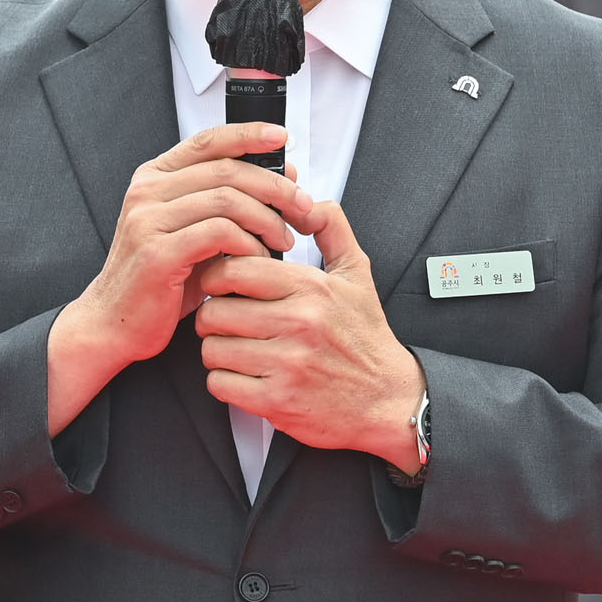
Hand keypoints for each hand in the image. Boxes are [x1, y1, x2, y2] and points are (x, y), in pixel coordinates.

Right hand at [47, 123, 311, 434]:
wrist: (114, 323)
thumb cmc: (162, 279)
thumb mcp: (197, 232)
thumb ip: (231, 202)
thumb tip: (284, 172)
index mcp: (155, 177)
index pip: (208, 140)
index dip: (248, 134)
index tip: (282, 137)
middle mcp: (147, 191)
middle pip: (227, 169)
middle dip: (275, 186)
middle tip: (303, 207)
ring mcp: (148, 220)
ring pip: (226, 199)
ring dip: (267, 218)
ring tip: (285, 240)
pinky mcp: (157, 252)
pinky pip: (218, 233)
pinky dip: (248, 243)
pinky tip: (260, 258)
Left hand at [195, 199, 426, 469]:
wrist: (388, 399)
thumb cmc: (366, 337)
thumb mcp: (357, 274)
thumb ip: (332, 229)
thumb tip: (309, 200)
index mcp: (311, 288)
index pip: (234, 269)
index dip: (217, 275)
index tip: (222, 284)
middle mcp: (298, 323)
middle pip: (216, 311)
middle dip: (213, 316)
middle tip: (226, 320)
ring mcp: (287, 364)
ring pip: (213, 349)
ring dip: (217, 350)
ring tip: (237, 347)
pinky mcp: (278, 401)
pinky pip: (220, 384)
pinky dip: (224, 381)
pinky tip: (243, 375)